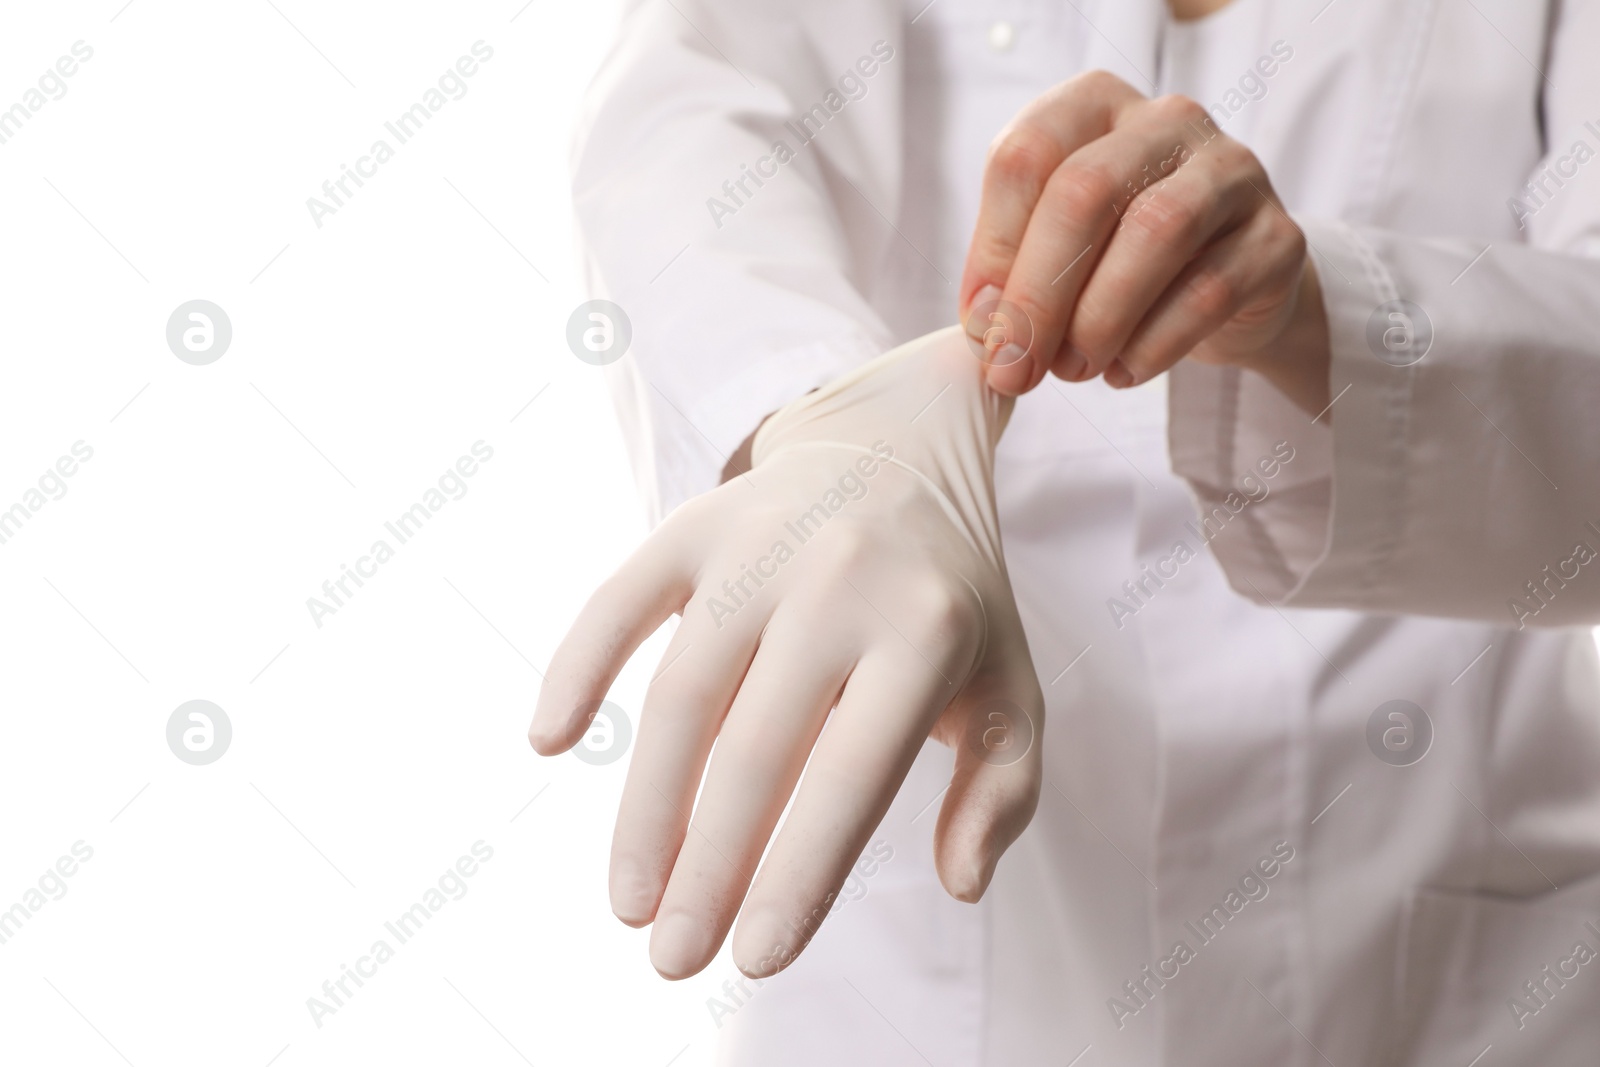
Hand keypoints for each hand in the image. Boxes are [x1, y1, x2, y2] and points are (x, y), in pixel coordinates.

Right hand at [529, 327, 1043, 979]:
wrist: (898, 449)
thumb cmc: (950, 598)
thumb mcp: (1009, 684)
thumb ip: (1002, 788)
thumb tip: (960, 883)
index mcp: (924, 631)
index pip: (851, 775)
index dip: (800, 874)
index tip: (756, 959)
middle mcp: (838, 583)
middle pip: (754, 749)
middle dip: (709, 867)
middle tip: (674, 958)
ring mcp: (759, 547)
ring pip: (680, 692)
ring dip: (643, 807)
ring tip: (629, 901)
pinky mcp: (696, 524)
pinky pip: (620, 599)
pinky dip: (577, 665)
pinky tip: (549, 741)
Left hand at [959, 70, 1328, 413]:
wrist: (1228, 291)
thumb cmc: (1119, 260)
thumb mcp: (1054, 253)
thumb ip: (1013, 275)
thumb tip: (988, 329)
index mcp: (1094, 105)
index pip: (1025, 157)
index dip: (994, 249)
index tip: (981, 326)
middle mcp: (1167, 121)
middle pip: (1085, 190)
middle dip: (1039, 294)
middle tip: (1015, 366)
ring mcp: (1232, 171)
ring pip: (1155, 232)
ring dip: (1099, 319)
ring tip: (1073, 370)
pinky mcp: (1277, 236)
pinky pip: (1209, 290)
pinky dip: (1153, 345)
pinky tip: (1124, 371)